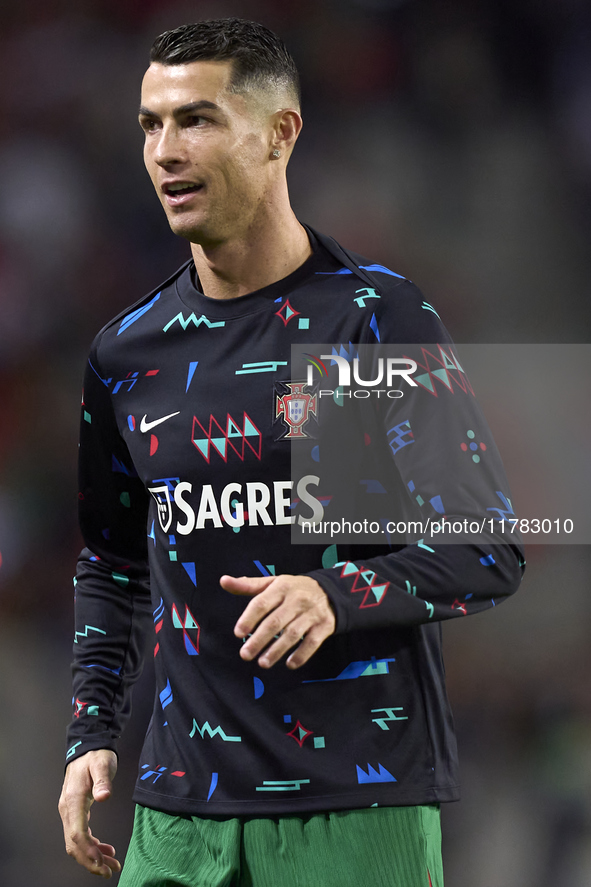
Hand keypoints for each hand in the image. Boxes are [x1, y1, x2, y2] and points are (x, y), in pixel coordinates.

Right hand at [58, 749, 120, 877]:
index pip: (76, 834)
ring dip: (92, 856)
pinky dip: (91, 846)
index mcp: (73, 800)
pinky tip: (104, 849)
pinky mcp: (75, 812)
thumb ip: (103, 781)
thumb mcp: (102, 764)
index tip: (102, 862)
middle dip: (90, 861)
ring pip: (76, 843)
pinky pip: (79, 835)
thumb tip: (105, 796)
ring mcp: (69, 811)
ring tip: (111, 864)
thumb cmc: (95, 756)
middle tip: (109, 870)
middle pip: (74, 844)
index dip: (88, 851)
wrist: (87, 747)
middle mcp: (68, 809)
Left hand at [220, 573, 335, 668]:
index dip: (249, 618)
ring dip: (276, 650)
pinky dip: (301, 655)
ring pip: (292, 634)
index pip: (262, 603)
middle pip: (275, 622)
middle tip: (245, 654)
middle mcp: (297, 599)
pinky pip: (312, 642)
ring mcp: (312, 613)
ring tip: (262, 663)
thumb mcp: (273, 583)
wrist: (331, 591)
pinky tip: (290, 664)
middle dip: (259, 640)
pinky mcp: (324, 626)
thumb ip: (248, 585)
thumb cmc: (294, 589)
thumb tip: (223, 581)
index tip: (238, 633)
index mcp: (281, 587)